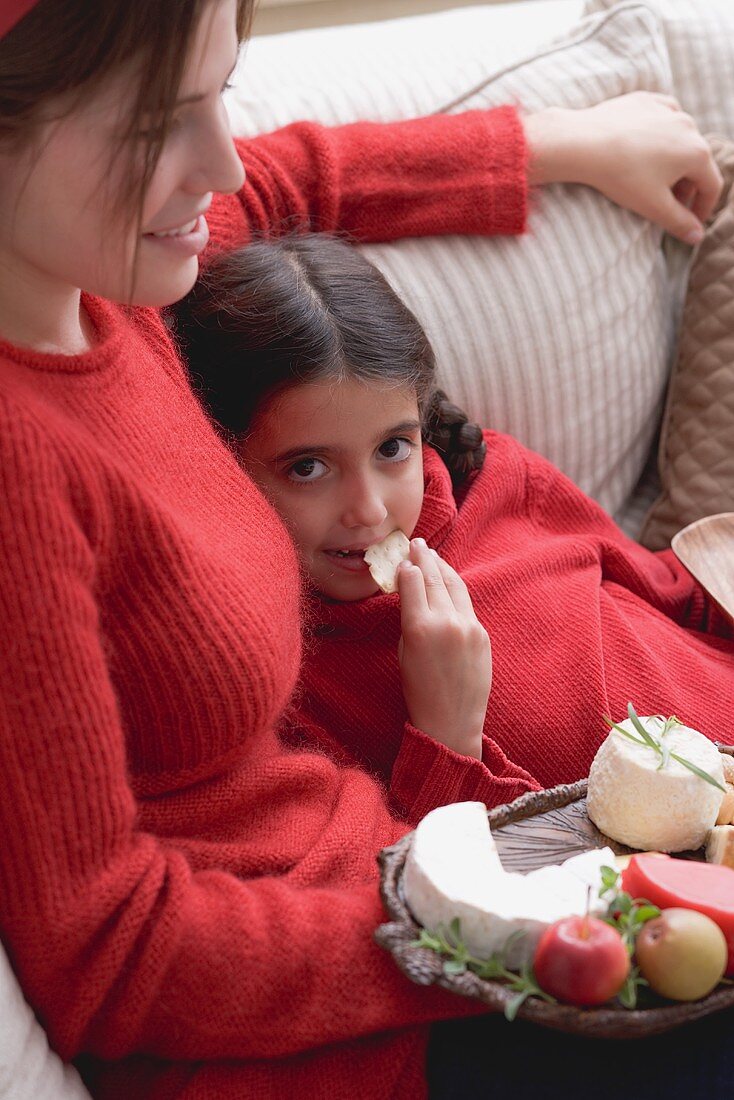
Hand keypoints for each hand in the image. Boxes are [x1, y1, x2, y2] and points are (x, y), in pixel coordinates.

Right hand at [396, 538, 491, 759]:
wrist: (452, 720)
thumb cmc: (419, 691)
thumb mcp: (403, 653)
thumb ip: (409, 619)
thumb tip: (410, 591)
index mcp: (419, 628)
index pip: (412, 582)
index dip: (406, 566)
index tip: (402, 557)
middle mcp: (446, 622)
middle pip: (434, 577)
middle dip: (424, 557)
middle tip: (417, 543)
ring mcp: (468, 626)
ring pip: (453, 585)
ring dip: (442, 566)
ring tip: (432, 554)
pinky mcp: (482, 633)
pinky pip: (465, 603)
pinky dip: (454, 588)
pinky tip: (448, 580)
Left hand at [524, 92, 722, 243]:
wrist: (584, 143)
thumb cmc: (621, 175)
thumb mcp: (653, 206)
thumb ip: (679, 223)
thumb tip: (696, 237)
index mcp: (697, 152)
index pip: (711, 186)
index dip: (703, 208)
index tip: (691, 222)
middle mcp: (689, 126)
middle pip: (697, 162)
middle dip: (687, 187)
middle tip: (670, 205)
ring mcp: (667, 110)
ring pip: (680, 140)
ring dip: (674, 163)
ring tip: (656, 180)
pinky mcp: (646, 101)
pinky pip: (662, 119)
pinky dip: (660, 136)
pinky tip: (647, 148)